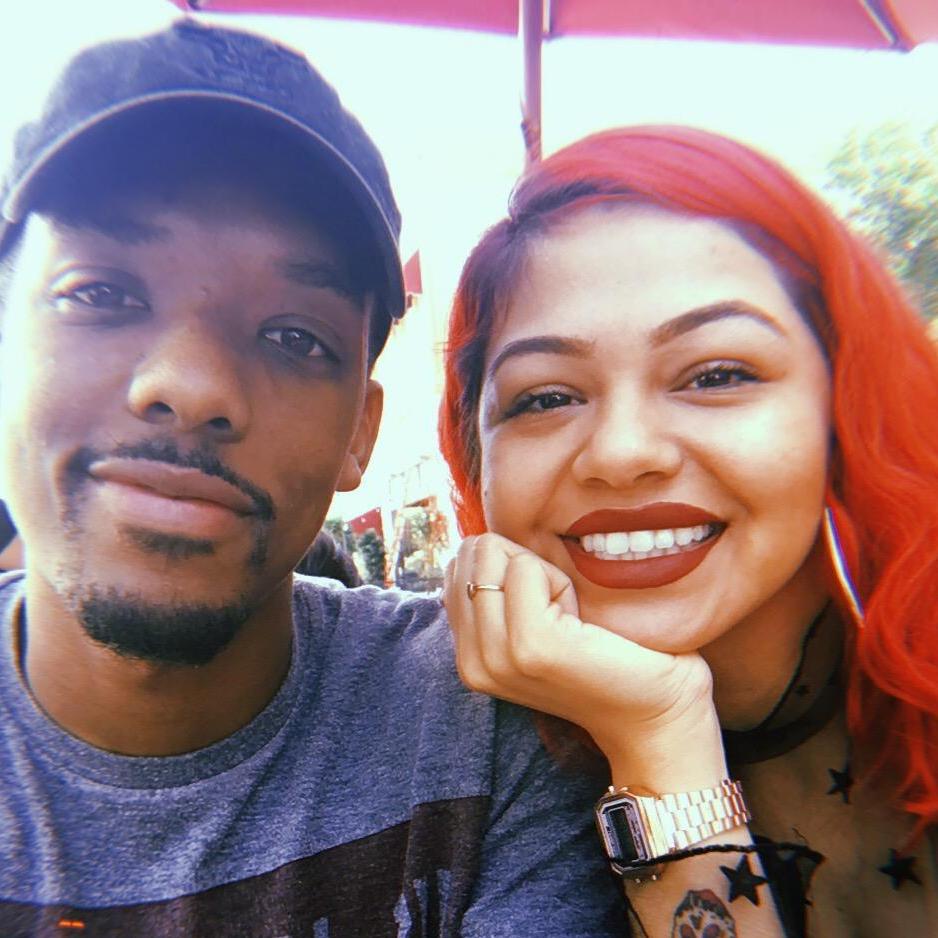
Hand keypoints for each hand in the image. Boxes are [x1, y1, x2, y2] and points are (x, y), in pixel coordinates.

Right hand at [443, 533, 720, 774]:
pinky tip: (580, 619)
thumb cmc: (605, 654)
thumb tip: (478, 546)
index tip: (545, 607)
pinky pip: (525, 570)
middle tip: (561, 612)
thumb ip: (496, 592)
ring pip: (493, 556)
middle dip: (521, 565)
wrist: (656, 710)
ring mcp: (497, 658)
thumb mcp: (532, 621)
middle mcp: (471, 663)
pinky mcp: (530, 646)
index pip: (457, 563)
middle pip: (471, 553)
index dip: (508, 566)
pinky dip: (558, 579)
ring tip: (570, 618)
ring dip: (541, 573)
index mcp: (467, 656)